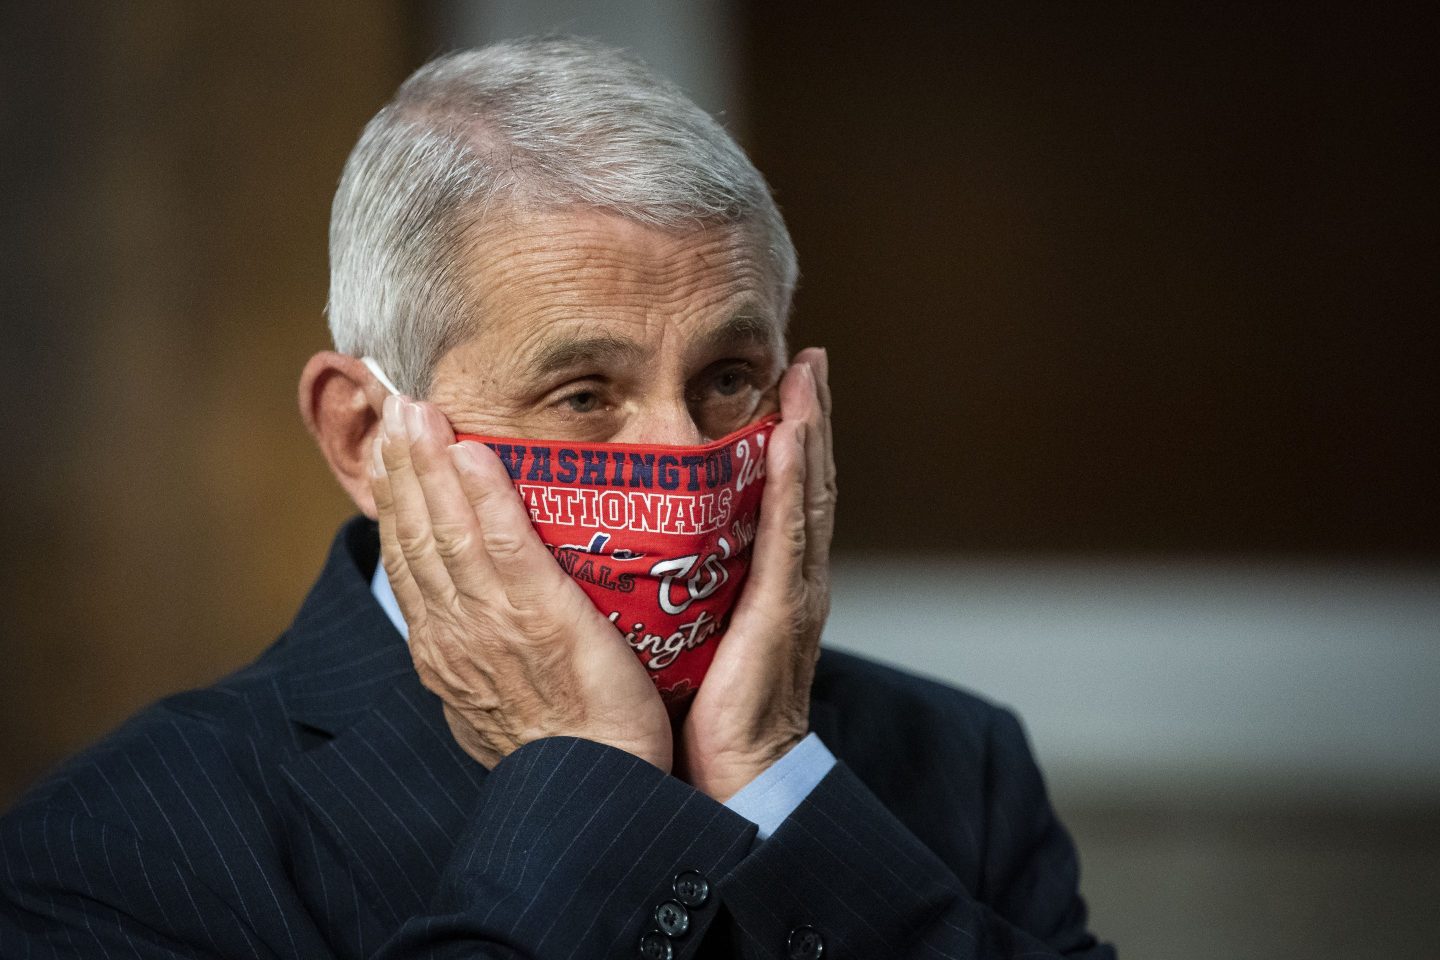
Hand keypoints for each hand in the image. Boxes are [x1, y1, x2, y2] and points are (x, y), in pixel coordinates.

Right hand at [371, 394, 671, 771]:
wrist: (596, 790)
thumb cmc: (563, 750)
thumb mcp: (496, 703)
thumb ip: (479, 656)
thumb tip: (474, 626)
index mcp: (442, 650)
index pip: (408, 561)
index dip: (396, 502)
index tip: (392, 453)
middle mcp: (454, 633)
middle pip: (415, 536)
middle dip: (403, 469)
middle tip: (395, 408)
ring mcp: (492, 625)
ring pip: (447, 531)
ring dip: (429, 467)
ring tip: (419, 413)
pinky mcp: (541, 618)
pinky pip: (505, 546)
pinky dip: (484, 498)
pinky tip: (471, 454)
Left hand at [676, 347, 834, 800]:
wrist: (732, 778)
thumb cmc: (700, 716)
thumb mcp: (690, 637)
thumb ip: (680, 592)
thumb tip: (639, 558)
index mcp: (765, 583)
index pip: (779, 496)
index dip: (788, 439)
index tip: (785, 385)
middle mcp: (790, 578)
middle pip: (804, 482)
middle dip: (810, 418)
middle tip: (809, 359)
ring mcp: (794, 592)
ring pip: (807, 495)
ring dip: (812, 430)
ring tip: (809, 374)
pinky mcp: (783, 611)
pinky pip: (790, 533)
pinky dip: (796, 480)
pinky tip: (794, 435)